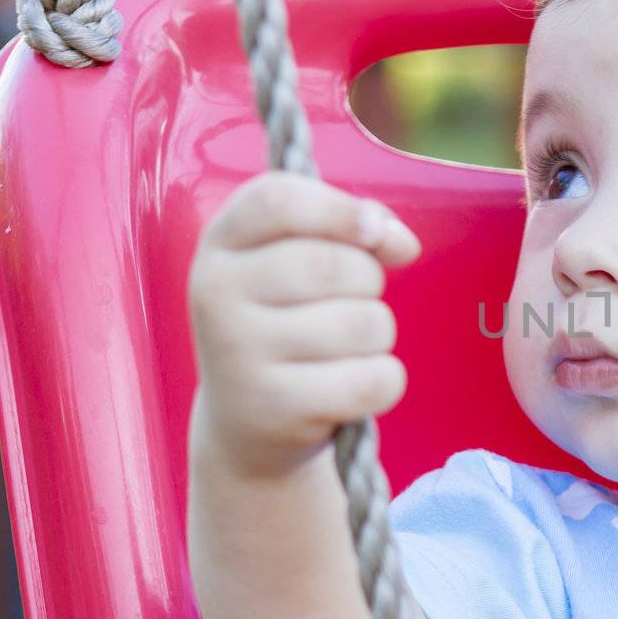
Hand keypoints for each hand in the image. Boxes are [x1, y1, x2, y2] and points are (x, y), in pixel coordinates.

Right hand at [187, 171, 420, 480]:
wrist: (246, 418)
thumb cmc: (287, 320)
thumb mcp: (300, 258)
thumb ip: (354, 229)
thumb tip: (401, 243)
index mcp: (222, 242)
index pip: (279, 200)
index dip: (340, 210)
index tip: (372, 231)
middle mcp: (216, 293)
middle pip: (334, 265)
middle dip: (369, 282)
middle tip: (347, 303)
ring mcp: (238, 354)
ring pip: (364, 324)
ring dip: (377, 336)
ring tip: (342, 349)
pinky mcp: (273, 409)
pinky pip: (373, 379)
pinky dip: (383, 382)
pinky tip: (349, 387)